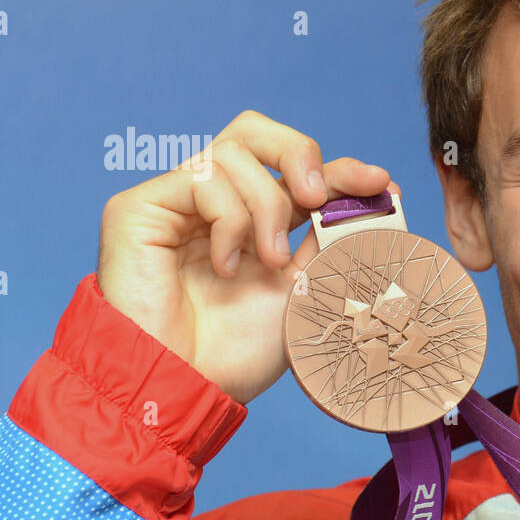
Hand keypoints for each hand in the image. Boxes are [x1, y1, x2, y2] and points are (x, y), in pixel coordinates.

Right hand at [96, 109, 396, 403]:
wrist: (188, 388)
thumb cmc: (241, 352)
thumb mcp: (308, 286)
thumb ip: (334, 237)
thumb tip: (381, 191)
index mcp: (252, 221)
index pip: (294, 169)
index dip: (338, 168)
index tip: (378, 184)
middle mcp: (210, 204)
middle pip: (253, 131)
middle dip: (298, 154)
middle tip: (316, 198)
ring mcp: (174, 203)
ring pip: (232, 153)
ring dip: (267, 206)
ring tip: (268, 260)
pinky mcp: (138, 208)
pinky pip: (200, 178)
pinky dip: (229, 219)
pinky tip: (226, 265)